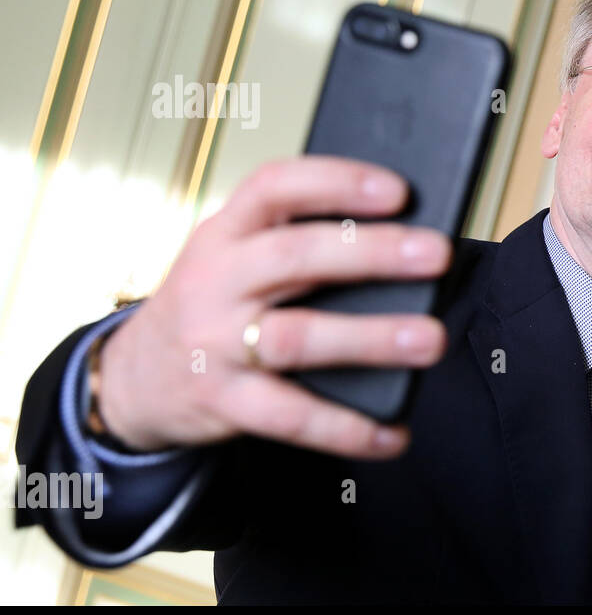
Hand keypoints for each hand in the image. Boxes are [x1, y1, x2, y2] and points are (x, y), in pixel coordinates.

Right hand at [96, 156, 450, 458]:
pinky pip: (290, 417)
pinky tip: (393, 433)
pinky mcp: (224, 401)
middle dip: (371, 252)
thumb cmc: (212, 304)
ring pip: (297, 337)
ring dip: (369, 338)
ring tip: (429, 339)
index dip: (336, 181)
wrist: (134, 378)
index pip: (275, 187)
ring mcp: (217, 343)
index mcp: (225, 232)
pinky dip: (347, 429)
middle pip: (294, 257)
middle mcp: (216, 280)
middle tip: (435, 253)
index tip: (398, 190)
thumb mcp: (233, 255)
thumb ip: (296, 240)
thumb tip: (402, 242)